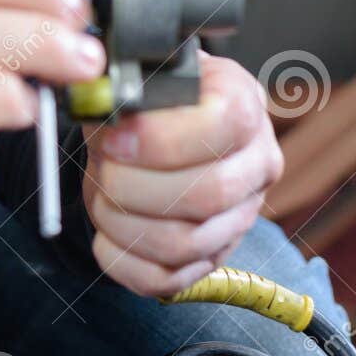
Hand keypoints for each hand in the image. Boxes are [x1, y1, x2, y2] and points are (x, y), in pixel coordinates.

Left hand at [81, 52, 281, 296]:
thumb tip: (99, 102)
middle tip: (103, 168)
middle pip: (208, 193)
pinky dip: (123, 261)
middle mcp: (256, 162)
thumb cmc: (144, 102)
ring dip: (123, 222)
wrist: (145, 133)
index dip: (162, 138)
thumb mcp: (137, 75)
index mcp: (243, 102)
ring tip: (102, 195)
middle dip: (134, 185)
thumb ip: (124, 83)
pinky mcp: (212, 257)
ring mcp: (240, 216)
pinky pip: (168, 279)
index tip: (113, 139)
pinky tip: (104, 236)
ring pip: (185, 242)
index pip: (226, 124)